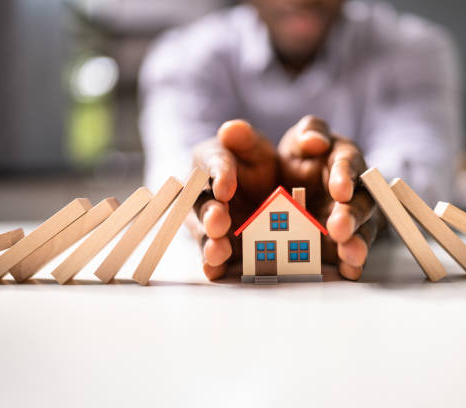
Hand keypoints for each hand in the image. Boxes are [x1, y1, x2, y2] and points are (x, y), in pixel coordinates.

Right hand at [187, 120, 277, 279]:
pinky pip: (212, 258)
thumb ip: (245, 139)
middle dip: (211, 213)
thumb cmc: (255, 165)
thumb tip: (231, 129)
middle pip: (202, 204)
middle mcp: (201, 194)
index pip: (212, 163)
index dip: (219, 175)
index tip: (226, 186)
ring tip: (218, 251)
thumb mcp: (255, 148)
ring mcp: (207, 223)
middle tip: (219, 221)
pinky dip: (212, 266)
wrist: (264, 193)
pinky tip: (216, 272)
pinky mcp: (218, 247)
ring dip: (209, 242)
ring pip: (203, 233)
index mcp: (209, 162)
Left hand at [277, 115, 384, 279]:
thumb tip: (315, 140)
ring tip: (350, 254)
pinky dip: (352, 263)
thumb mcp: (300, 139)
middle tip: (339, 227)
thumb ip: (309, 133)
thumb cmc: (304, 156)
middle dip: (351, 215)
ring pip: (362, 230)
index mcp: (345, 160)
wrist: (294, 184)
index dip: (345, 177)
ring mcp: (353, 219)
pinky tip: (349, 271)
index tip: (339, 189)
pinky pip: (352, 254)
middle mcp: (356, 191)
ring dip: (357, 242)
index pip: (348, 165)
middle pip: (360, 203)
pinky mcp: (345, 243)